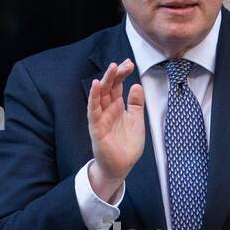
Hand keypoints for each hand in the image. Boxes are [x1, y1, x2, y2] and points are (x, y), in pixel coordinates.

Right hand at [87, 59, 145, 192]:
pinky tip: (96, 85)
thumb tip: (136, 85)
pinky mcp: (96, 127)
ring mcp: (100, 117)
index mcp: (117, 107)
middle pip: (110, 87)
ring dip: (105, 81)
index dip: (123, 74)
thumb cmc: (127, 145)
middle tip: (123, 63)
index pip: (118, 86)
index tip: (129, 63)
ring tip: (111, 68)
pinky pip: (93, 110)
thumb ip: (136, 104)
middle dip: (116, 74)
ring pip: (101, 95)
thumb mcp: (137, 121)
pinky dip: (94, 97)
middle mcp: (108, 109)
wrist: (121, 166)